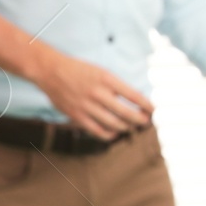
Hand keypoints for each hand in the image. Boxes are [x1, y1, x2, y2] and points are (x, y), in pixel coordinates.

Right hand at [34, 50, 152, 139]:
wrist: (50, 70)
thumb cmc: (79, 71)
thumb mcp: (101, 72)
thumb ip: (117, 87)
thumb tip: (136, 102)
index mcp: (106, 79)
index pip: (134, 95)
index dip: (148, 106)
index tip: (155, 111)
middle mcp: (98, 93)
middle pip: (127, 113)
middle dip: (140, 120)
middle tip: (145, 121)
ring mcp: (87, 106)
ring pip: (115, 124)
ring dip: (127, 127)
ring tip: (131, 126)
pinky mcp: (77, 116)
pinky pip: (98, 131)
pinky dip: (110, 134)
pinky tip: (115, 132)